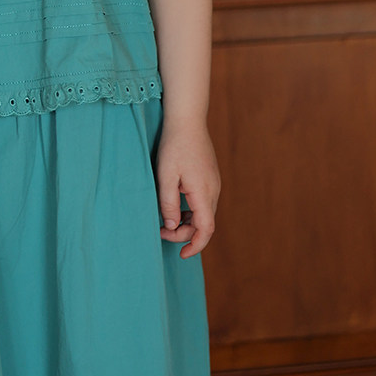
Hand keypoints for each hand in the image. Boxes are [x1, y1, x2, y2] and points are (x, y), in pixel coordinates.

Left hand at [155, 118, 219, 258]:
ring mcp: (214, 183)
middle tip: (161, 230)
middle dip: (185, 233)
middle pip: (205, 224)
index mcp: (203, 193)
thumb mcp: (165, 176)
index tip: (183, 254)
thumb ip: (168, 203)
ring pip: (204, 213)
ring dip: (188, 222)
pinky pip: (203, 202)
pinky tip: (176, 206)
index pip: (206, 229)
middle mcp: (213, 190)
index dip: (196, 245)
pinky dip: (191, 211)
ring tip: (166, 220)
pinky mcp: (210, 177)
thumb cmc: (174, 146)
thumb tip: (170, 226)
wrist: (187, 120)